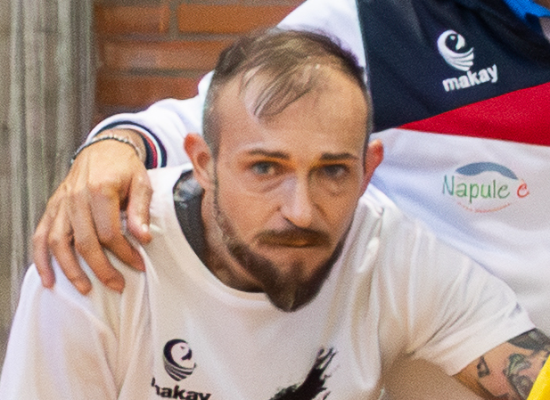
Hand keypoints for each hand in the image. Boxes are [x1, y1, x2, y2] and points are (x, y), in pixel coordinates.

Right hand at [33, 129, 152, 293]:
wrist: (104, 148)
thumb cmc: (125, 167)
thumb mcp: (142, 183)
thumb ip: (141, 210)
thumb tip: (144, 239)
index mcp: (101, 189)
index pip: (110, 233)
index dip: (125, 253)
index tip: (139, 265)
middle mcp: (76, 197)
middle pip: (85, 242)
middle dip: (102, 269)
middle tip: (117, 285)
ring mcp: (61, 203)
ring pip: (59, 243)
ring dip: (70, 270)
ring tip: (85, 289)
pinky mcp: (53, 207)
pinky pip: (41, 236)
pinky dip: (42, 259)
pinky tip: (49, 279)